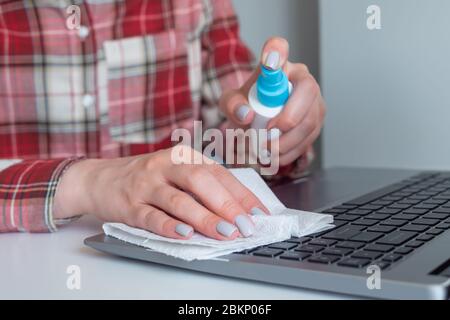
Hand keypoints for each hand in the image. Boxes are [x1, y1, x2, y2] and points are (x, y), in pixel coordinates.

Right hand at [53, 146, 267, 239]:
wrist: (99, 178)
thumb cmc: (146, 178)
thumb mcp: (175, 172)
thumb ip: (203, 185)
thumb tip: (238, 210)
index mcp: (183, 156)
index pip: (219, 173)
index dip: (241, 194)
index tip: (259, 214)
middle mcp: (166, 166)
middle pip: (200, 182)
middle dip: (226, 205)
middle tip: (245, 226)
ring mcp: (146, 184)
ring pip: (178, 200)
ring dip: (203, 218)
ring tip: (224, 233)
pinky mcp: (129, 204)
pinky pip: (150, 216)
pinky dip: (168, 226)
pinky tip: (184, 234)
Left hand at [220, 37, 325, 166]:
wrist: (257, 119)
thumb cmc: (247, 104)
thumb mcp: (231, 103)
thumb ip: (232, 105)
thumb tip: (246, 114)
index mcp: (279, 66)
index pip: (279, 49)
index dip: (276, 52)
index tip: (269, 57)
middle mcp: (302, 78)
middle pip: (307, 91)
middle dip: (288, 118)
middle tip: (266, 134)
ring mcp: (314, 100)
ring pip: (310, 120)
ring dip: (287, 142)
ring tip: (265, 151)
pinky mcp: (317, 121)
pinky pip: (310, 138)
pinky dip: (290, 152)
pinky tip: (275, 156)